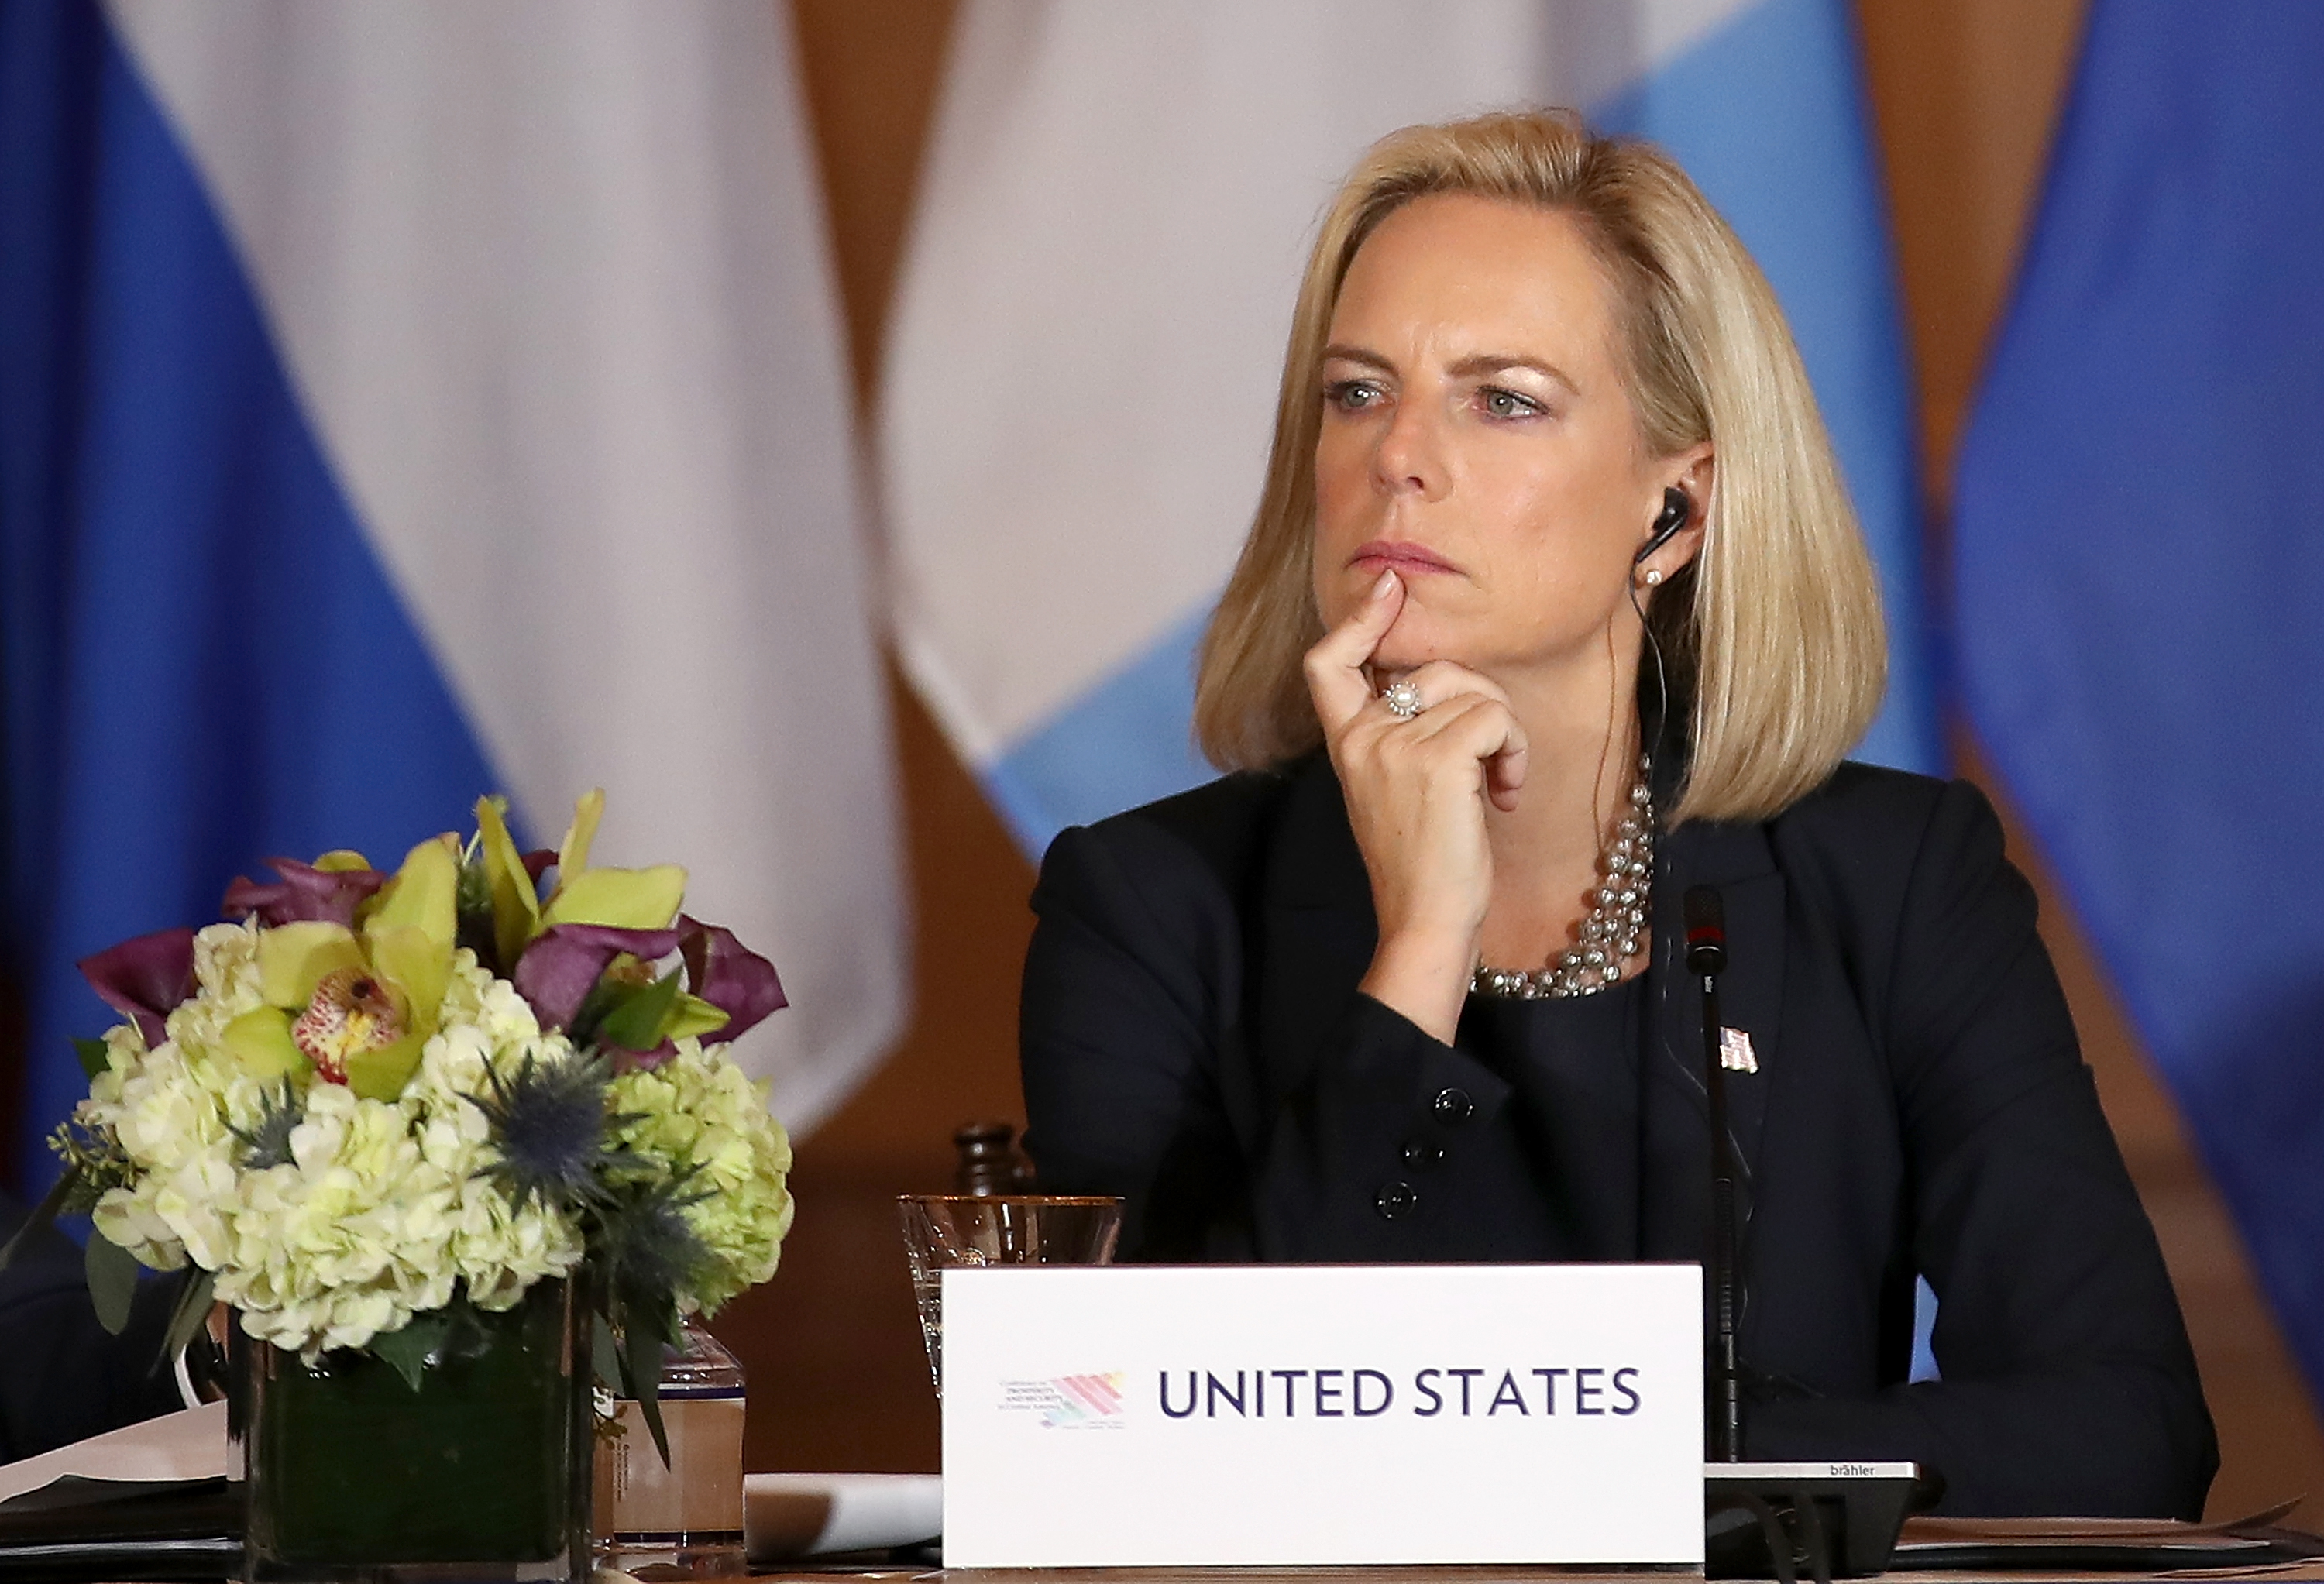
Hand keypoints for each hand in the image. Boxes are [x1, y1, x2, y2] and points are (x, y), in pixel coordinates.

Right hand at [1304, 570, 1528, 1042]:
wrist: (1425, 920)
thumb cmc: (1422, 861)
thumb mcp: (1394, 788)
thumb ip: (1400, 734)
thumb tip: (1444, 683)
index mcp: (1345, 742)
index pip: (1327, 662)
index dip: (1359, 620)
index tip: (1390, 589)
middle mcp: (1362, 736)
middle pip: (1433, 669)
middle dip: (1480, 701)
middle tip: (1491, 760)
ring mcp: (1395, 745)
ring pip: (1475, 692)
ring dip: (1505, 736)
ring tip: (1497, 785)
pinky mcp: (1436, 759)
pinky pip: (1494, 718)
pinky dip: (1515, 752)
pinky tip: (1505, 794)